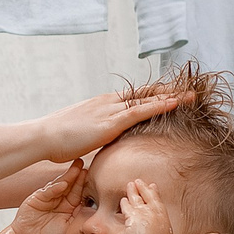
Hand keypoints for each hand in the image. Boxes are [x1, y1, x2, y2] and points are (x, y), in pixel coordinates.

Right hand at [10, 161, 87, 233]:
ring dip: (69, 176)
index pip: (79, 193)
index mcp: (70, 207)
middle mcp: (60, 200)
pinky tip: (63, 184)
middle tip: (85, 164)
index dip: (85, 184)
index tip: (94, 175)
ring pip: (60, 185)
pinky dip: (55, 188)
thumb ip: (79, 216)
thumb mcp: (70, 227)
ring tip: (77, 168)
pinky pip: (48, 192)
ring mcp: (48, 198)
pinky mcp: (37, 198)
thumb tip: (95, 207)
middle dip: (78, 175)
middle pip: (71, 186)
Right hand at [32, 87, 183, 162]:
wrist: (42, 137)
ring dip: (170, 97)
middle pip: (144, 93)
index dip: (153, 94)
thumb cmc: (57, 140)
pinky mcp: (110, 122)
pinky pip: (139, 111)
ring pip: (146, 99)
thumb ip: (96, 135)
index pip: (133, 96)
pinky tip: (174, 104)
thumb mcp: (81, 135)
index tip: (170, 92)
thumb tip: (100, 144)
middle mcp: (109, 102)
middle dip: (167, 92)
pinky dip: (158, 106)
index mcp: (103, 104)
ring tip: (191, 96)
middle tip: (188, 89)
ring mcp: (110, 110)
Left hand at [118, 178, 172, 233]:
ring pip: (138, 200)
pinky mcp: (134, 220)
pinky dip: (126, 204)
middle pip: (151, 198)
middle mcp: (157, 218)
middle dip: (144, 189)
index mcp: (165, 223)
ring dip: (133, 192)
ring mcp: (146, 217)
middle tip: (139, 181)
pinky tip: (123, 200)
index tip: (153, 187)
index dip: (155, 195)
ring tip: (130, 185)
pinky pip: (128, 208)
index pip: (160, 204)